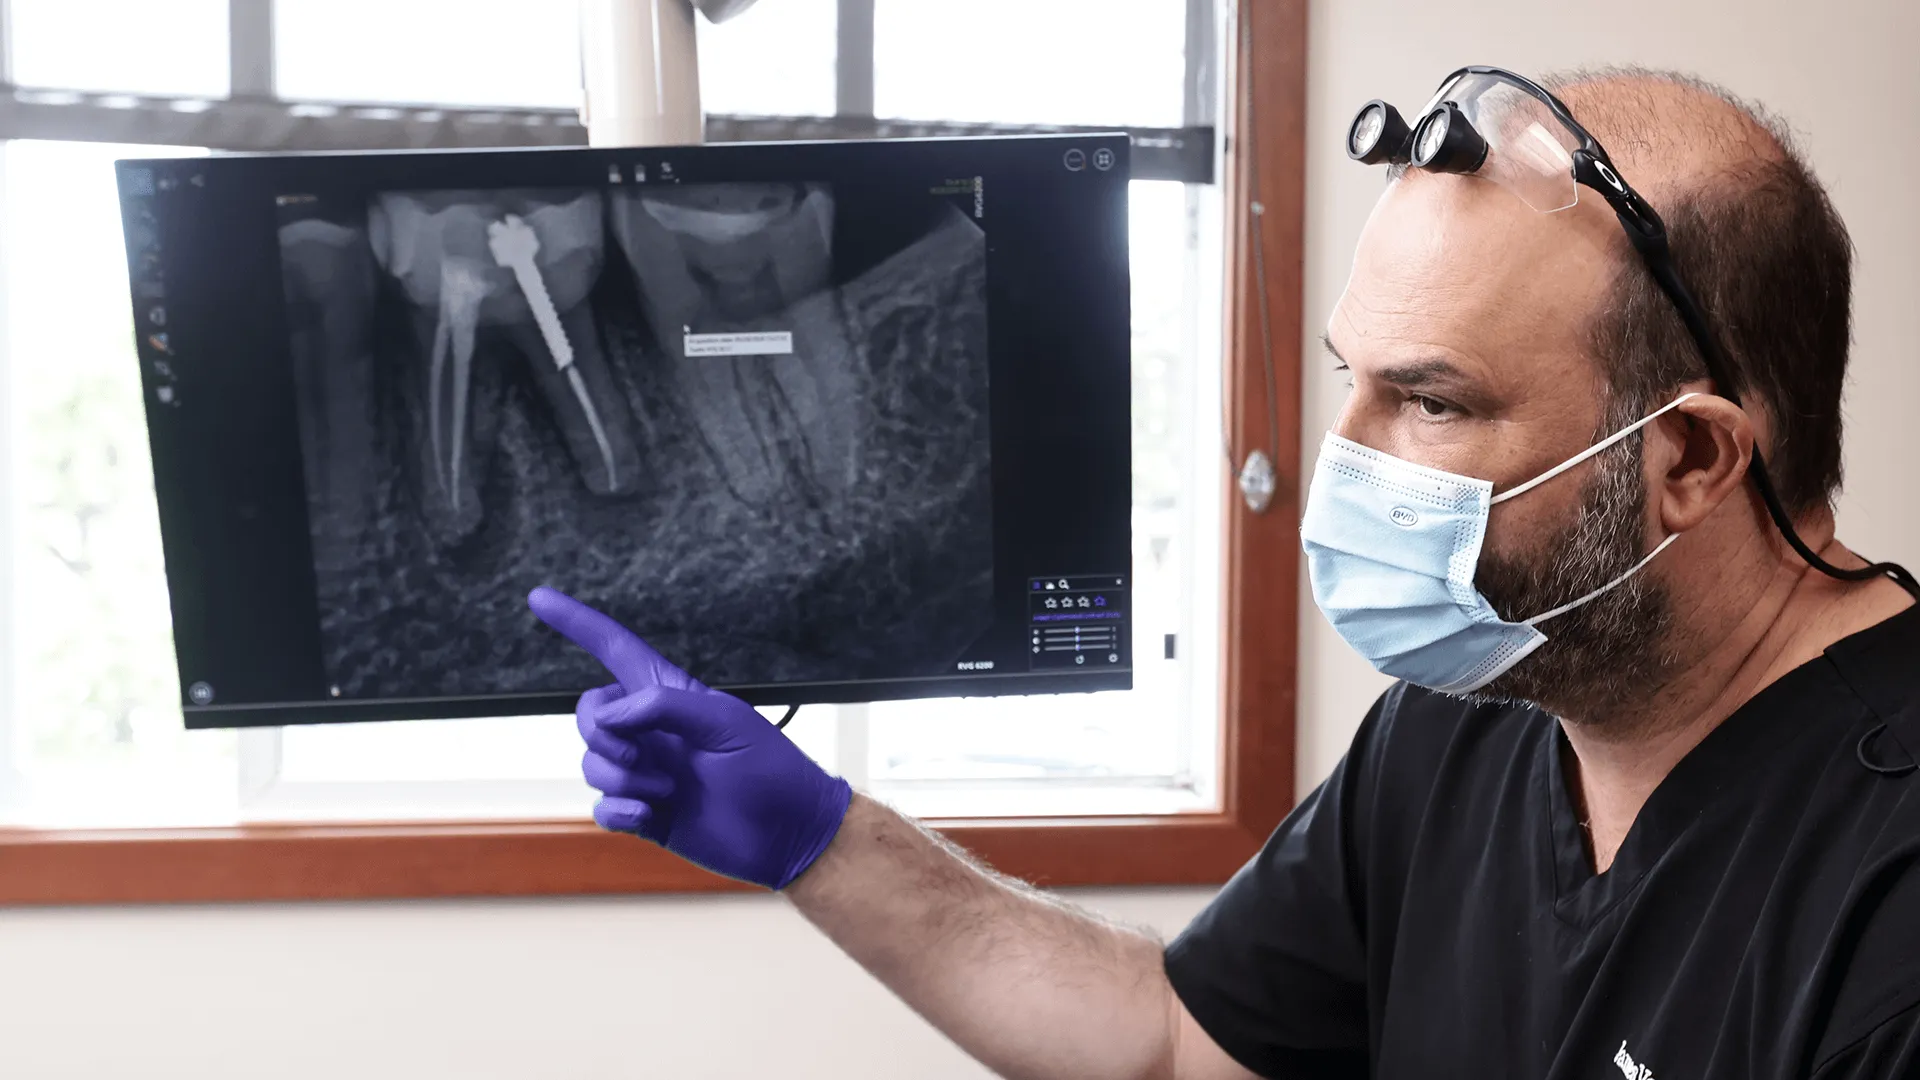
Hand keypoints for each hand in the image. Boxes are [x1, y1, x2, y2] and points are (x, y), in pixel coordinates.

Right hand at [528, 587, 851, 889]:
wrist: (788, 833)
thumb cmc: (770, 769)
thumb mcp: (726, 722)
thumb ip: (665, 706)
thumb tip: (612, 715)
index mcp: (672, 697)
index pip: (615, 651)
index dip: (578, 624)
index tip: (540, 599)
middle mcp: (653, 732)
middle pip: (589, 714)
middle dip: (602, 734)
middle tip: (643, 756)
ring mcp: (647, 773)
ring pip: (592, 764)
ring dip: (623, 779)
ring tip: (670, 791)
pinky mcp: (646, 814)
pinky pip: (603, 808)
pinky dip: (619, 813)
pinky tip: (650, 817)